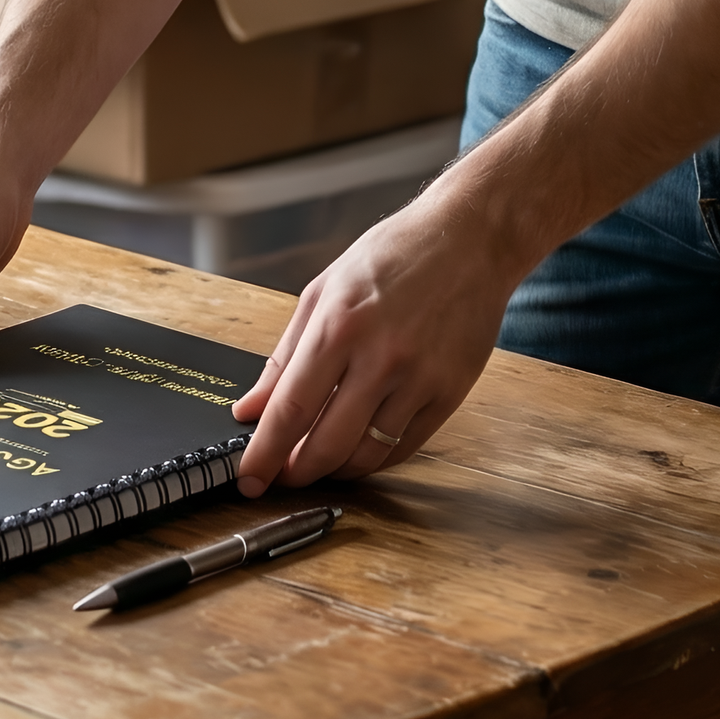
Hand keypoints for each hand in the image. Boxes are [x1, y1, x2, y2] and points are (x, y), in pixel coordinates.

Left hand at [230, 188, 517, 495]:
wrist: (469, 239)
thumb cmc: (394, 255)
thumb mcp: (324, 291)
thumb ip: (285, 356)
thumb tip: (251, 408)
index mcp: (339, 325)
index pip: (291, 409)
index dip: (265, 453)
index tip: (250, 478)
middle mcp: (380, 356)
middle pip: (327, 444)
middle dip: (296, 471)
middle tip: (282, 474)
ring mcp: (419, 379)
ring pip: (367, 456)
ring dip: (335, 470)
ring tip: (319, 461)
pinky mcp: (450, 393)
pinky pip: (404, 448)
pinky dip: (375, 459)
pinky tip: (359, 449)